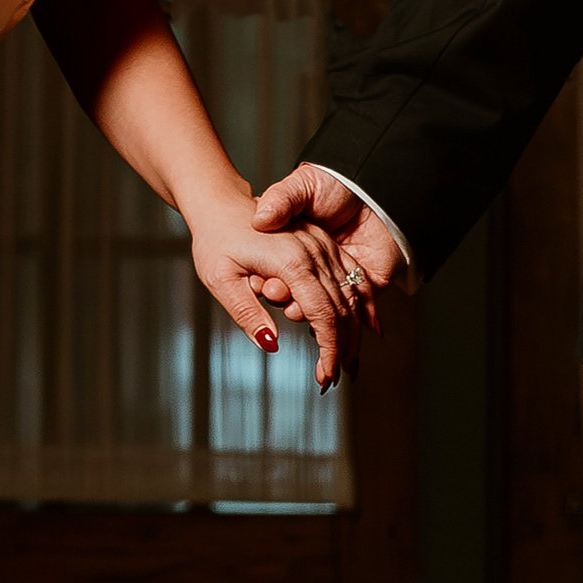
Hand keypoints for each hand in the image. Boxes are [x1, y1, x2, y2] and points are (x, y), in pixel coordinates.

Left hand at [189, 189, 371, 391]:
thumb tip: (271, 344)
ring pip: (351, 295)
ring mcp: (322, 246)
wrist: (220, 202)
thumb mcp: (220, 280)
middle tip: (331, 380)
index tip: (325, 377)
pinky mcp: (322, 244)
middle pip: (342, 309)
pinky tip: (367, 328)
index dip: (329, 349)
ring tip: (345, 365)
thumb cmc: (215, 239)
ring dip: (352, 333)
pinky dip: (360, 305)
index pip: (323, 314)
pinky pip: (351, 277)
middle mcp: (314, 252)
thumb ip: (247, 312)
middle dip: (342, 349)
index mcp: (292, 262)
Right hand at [251, 162, 410, 304]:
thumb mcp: (301, 185)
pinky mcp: (367, 282)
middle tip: (279, 294)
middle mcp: (316, 268)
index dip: (269, 283)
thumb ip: (281, 200)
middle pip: (300, 298)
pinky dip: (353, 316)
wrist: (375, 181)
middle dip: (288, 302)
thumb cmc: (335, 181)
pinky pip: (359, 306)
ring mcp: (341, 278)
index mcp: (295, 252)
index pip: (278, 277)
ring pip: (328, 310)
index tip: (262, 282)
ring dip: (315, 316)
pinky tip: (339, 320)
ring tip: (301, 307)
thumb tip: (261, 218)